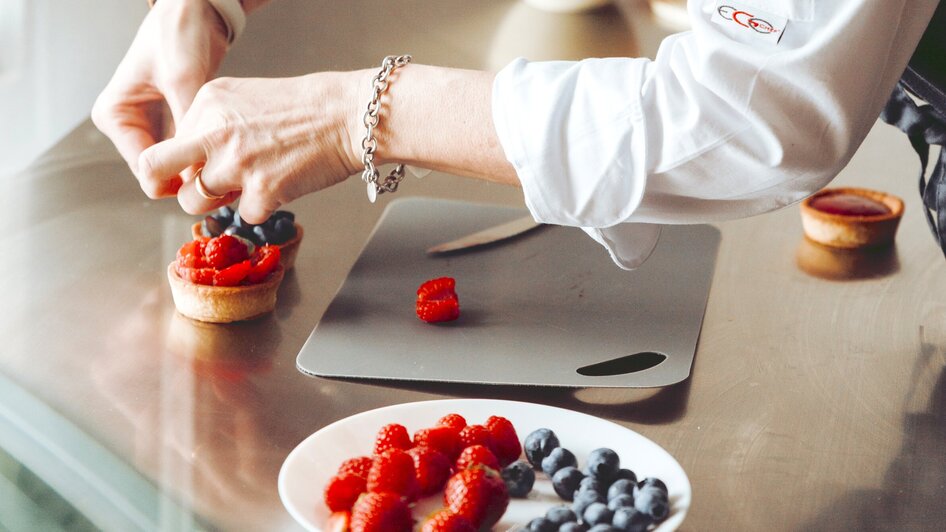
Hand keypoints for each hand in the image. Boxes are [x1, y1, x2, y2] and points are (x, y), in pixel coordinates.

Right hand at [92, 0, 229, 194]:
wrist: (194, 11)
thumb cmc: (179, 33)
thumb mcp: (183, 81)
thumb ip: (186, 127)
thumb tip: (195, 171)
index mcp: (115, 115)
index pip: (143, 168)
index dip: (176, 181)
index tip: (209, 184)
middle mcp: (127, 124)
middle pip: (158, 172)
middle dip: (188, 178)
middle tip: (223, 182)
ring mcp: (148, 125)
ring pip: (173, 166)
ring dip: (198, 169)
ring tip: (227, 169)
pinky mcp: (170, 123)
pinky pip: (186, 153)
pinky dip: (203, 157)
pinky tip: (224, 157)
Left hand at [137, 72, 362, 222]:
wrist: (350, 115)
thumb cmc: (308, 107)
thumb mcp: (247, 98)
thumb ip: (215, 123)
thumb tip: (197, 158)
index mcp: (208, 103)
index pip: (171, 142)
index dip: (186, 160)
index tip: (200, 167)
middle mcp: (214, 132)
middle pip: (155, 169)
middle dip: (166, 186)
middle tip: (186, 192)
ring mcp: (236, 163)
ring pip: (193, 201)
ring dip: (215, 203)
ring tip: (243, 189)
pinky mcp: (262, 191)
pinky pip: (243, 215)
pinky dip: (260, 208)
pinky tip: (280, 187)